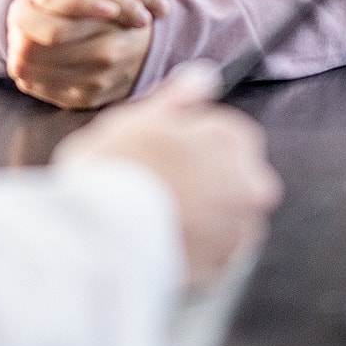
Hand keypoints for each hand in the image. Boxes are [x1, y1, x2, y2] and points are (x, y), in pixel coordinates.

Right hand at [56, 63, 282, 285]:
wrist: (97, 240)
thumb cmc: (112, 171)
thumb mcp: (137, 118)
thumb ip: (179, 97)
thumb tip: (205, 75)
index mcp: (229, 139)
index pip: (233, 136)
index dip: (199, 144)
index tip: (170, 156)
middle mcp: (248, 183)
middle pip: (242, 178)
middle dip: (214, 182)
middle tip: (166, 188)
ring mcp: (238, 230)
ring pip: (234, 218)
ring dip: (211, 218)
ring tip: (163, 220)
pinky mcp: (224, 270)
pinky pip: (221, 256)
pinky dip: (202, 251)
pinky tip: (168, 245)